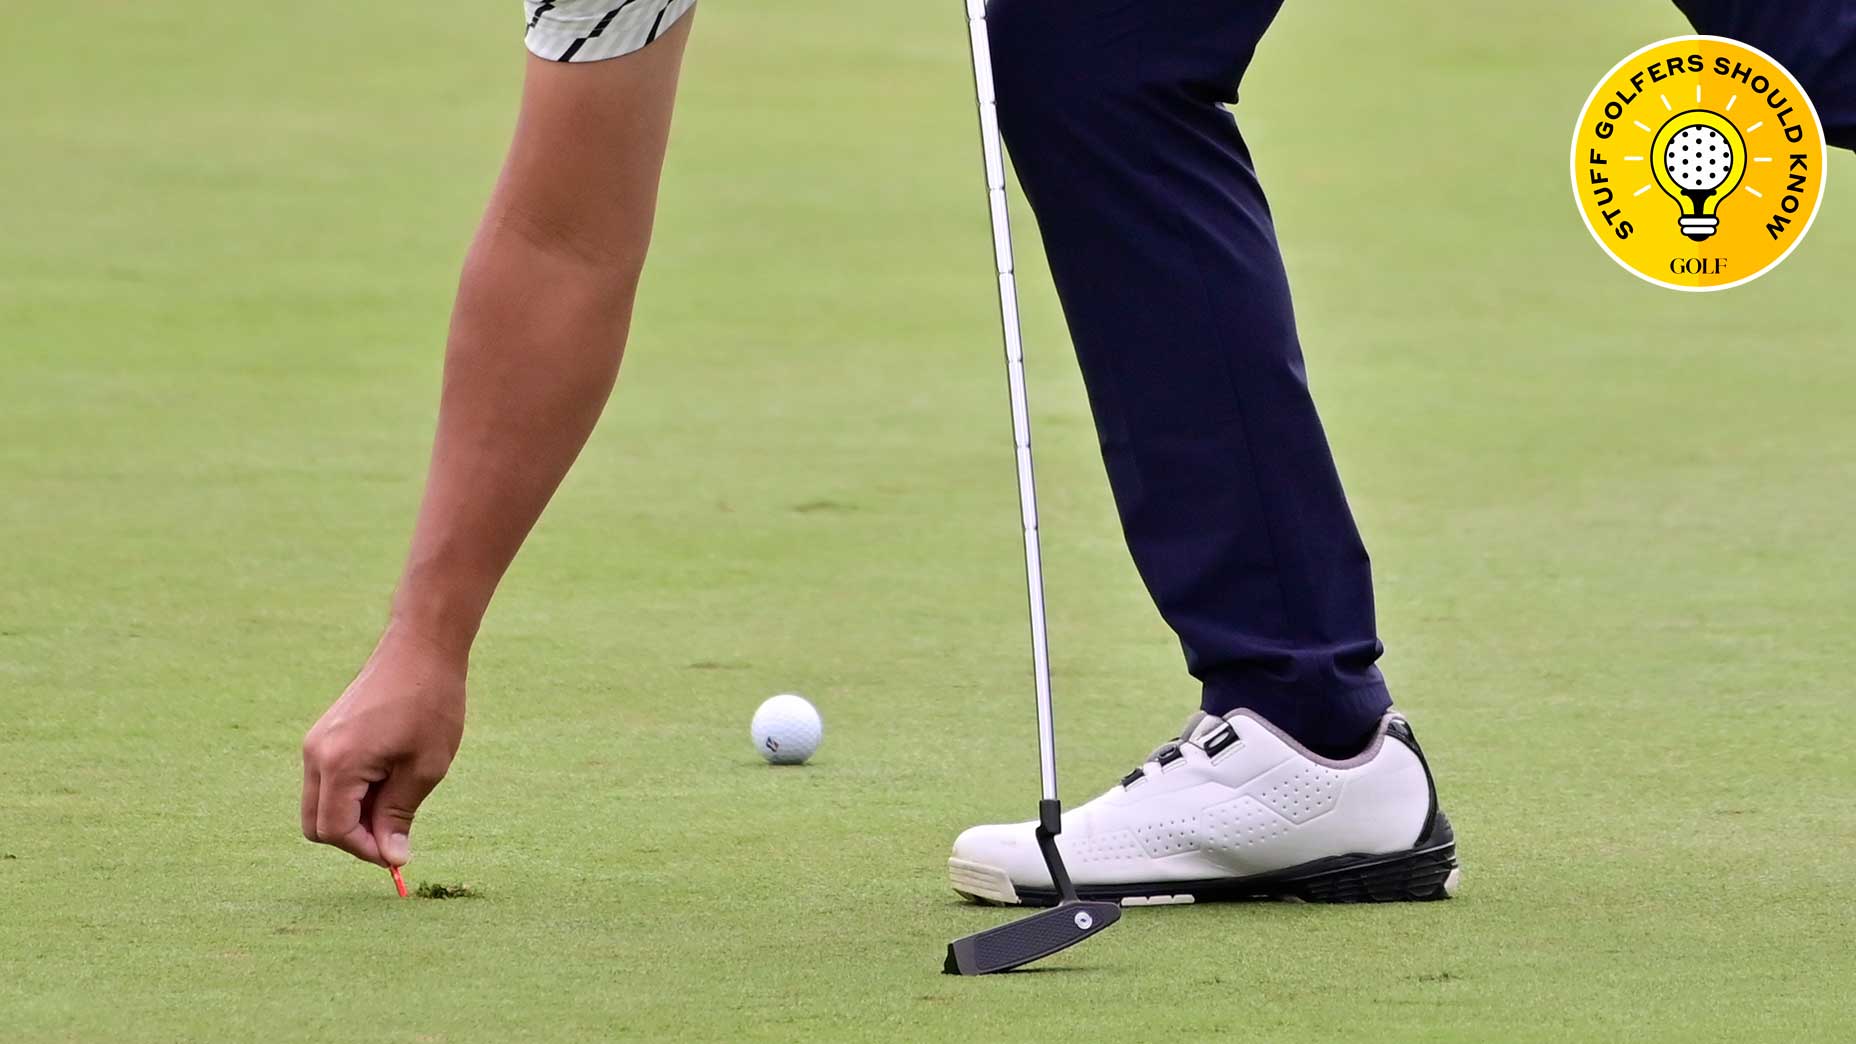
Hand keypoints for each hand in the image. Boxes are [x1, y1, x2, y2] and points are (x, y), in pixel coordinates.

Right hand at [301, 625, 466, 867]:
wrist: (421, 648)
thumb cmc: (430, 705)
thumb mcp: (424, 768)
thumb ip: (399, 815)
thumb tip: (391, 857)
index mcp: (339, 764)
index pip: (335, 831)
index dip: (366, 849)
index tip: (399, 852)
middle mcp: (315, 754)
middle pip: (316, 825)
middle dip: (353, 837)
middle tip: (397, 829)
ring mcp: (315, 743)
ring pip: (319, 804)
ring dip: (353, 814)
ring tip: (398, 795)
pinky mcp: (323, 735)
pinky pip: (326, 781)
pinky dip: (350, 793)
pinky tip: (388, 777)